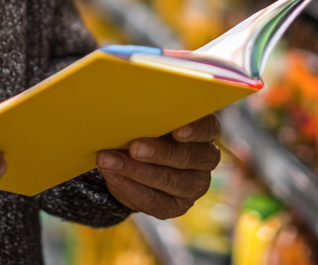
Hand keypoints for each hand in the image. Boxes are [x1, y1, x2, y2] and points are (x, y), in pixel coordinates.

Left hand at [95, 114, 221, 217]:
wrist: (136, 160)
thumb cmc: (146, 128)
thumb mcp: (151, 118)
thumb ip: (149, 114)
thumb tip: (128, 110)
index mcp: (205, 131)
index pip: (208, 128)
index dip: (195, 130)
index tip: (176, 131)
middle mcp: (205, 159)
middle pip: (189, 157)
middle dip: (159, 153)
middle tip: (133, 147)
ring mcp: (194, 186)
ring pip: (171, 181)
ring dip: (137, 172)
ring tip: (109, 161)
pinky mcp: (177, 206)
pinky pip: (155, 202)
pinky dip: (130, 188)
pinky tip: (112, 176)